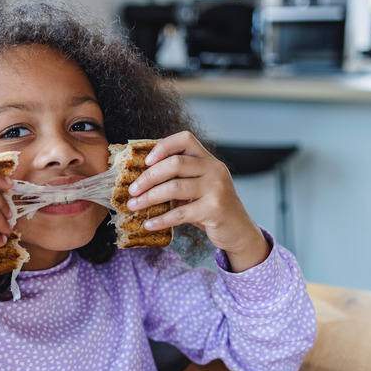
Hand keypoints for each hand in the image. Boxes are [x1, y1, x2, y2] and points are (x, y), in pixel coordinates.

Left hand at [126, 131, 269, 271]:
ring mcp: (217, 188)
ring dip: (149, 198)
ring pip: (174, 188)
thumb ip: (179, 179)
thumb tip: (140, 180)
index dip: (163, 146)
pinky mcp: (215, 210)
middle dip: (148, 177)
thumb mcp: (199, 187)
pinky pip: (180, 213)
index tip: (145, 161)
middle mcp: (215, 169)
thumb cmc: (212, 208)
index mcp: (208, 160)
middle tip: (132, 189)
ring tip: (134, 206)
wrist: (239, 231)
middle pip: (175, 163)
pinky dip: (161, 220)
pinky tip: (148, 224)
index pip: (185, 139)